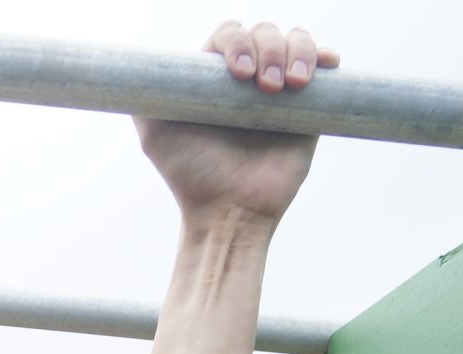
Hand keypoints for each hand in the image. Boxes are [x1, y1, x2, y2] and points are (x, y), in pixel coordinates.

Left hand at [135, 22, 338, 227]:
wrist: (230, 211)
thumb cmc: (191, 176)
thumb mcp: (155, 134)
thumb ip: (144, 97)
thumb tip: (137, 68)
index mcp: (215, 78)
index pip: (230, 35)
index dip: (237, 42)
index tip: (238, 74)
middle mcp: (248, 80)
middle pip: (265, 32)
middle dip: (269, 48)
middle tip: (265, 88)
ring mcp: (280, 91)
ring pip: (296, 41)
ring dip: (298, 51)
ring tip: (291, 86)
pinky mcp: (310, 108)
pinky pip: (324, 66)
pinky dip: (325, 56)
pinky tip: (324, 66)